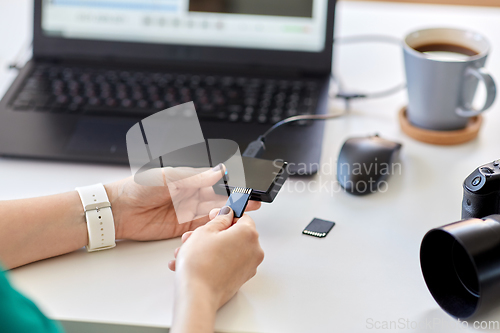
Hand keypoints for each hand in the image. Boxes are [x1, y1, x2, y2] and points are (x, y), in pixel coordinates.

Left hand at [105, 165, 260, 240]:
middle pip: (218, 197)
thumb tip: (218, 171)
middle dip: (235, 198)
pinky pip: (203, 226)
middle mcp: (189, 195)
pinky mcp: (182, 228)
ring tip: (246, 211)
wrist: (119, 210)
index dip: (230, 182)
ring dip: (229, 212)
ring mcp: (187, 212)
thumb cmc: (138, 187)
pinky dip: (215, 225)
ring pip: (213, 212)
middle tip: (252, 200)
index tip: (245, 183)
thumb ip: (195, 176)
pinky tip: (227, 222)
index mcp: (187, 179)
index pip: (214, 180)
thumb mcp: (169, 176)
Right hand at [169, 207, 264, 308]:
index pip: (242, 217)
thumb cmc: (201, 265)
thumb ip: (219, 219)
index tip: (214, 216)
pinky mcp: (240, 279)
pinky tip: (194, 261)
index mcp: (248, 234)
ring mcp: (248, 266)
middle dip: (213, 233)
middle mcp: (253, 250)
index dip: (226, 214)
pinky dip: (213, 260)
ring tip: (188, 250)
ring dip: (208, 247)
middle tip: (196, 235)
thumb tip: (226, 215)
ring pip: (228, 249)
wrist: (197, 296)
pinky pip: (227, 263)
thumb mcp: (205, 231)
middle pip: (234, 234)